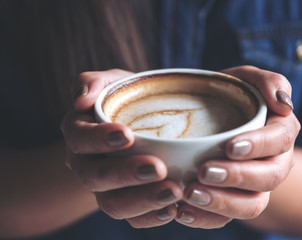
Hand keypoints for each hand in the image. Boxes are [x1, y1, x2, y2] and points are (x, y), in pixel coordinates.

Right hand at [61, 69, 182, 227]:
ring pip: (112, 204)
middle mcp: (86, 164)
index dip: (99, 139)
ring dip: (142, 200)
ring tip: (174, 192)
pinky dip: (150, 217)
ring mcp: (105, 187)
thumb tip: (82, 98)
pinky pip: (132, 218)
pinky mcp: (124, 201)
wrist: (138, 123)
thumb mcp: (111, 84)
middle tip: (158, 167)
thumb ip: (94, 82)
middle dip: (125, 174)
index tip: (128, 135)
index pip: (80, 139)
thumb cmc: (125, 101)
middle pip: (94, 177)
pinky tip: (172, 209)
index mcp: (79, 133)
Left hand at [175, 66, 300, 227]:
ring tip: (189, 193)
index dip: (259, 145)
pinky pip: (226, 218)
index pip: (280, 140)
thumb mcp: (247, 79)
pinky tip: (182, 211)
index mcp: (280, 133)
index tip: (230, 146)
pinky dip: (205, 218)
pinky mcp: (234, 201)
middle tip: (204, 171)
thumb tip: (284, 104)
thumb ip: (269, 81)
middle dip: (237, 176)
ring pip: (251, 205)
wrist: (214, 118)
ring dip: (222, 203)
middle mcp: (274, 162)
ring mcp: (255, 186)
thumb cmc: (231, 96)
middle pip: (268, 177)